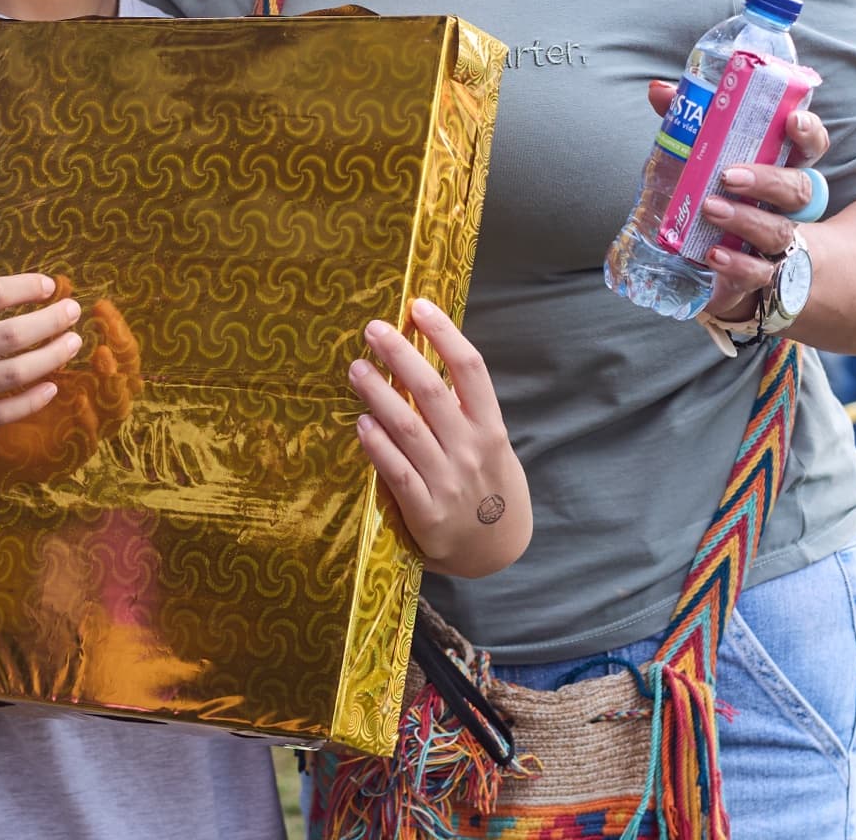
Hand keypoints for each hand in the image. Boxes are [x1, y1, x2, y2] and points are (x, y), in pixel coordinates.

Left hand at [351, 300, 528, 579]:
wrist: (498, 549)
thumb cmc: (487, 482)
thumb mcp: (491, 441)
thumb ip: (463, 408)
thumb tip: (420, 355)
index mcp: (491, 427)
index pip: (470, 369)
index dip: (445, 333)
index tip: (419, 306)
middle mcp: (472, 450)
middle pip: (432, 392)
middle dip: (400, 355)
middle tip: (373, 330)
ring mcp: (448, 482)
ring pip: (408, 428)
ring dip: (379, 393)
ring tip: (357, 368)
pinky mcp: (425, 512)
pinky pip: (395, 472)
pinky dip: (377, 444)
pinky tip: (360, 421)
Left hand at [645, 81, 831, 323]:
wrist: (712, 259)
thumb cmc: (714, 192)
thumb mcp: (701, 154)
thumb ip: (687, 121)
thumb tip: (659, 91)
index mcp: (781, 167)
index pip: (810, 146)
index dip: (808, 132)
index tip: (792, 121)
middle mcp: (787, 206)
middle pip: (798, 189)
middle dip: (766, 180)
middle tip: (728, 175)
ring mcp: (778, 242)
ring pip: (780, 232)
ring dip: (746, 219)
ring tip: (711, 208)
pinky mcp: (760, 276)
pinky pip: (759, 274)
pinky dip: (737, 265)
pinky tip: (713, 255)